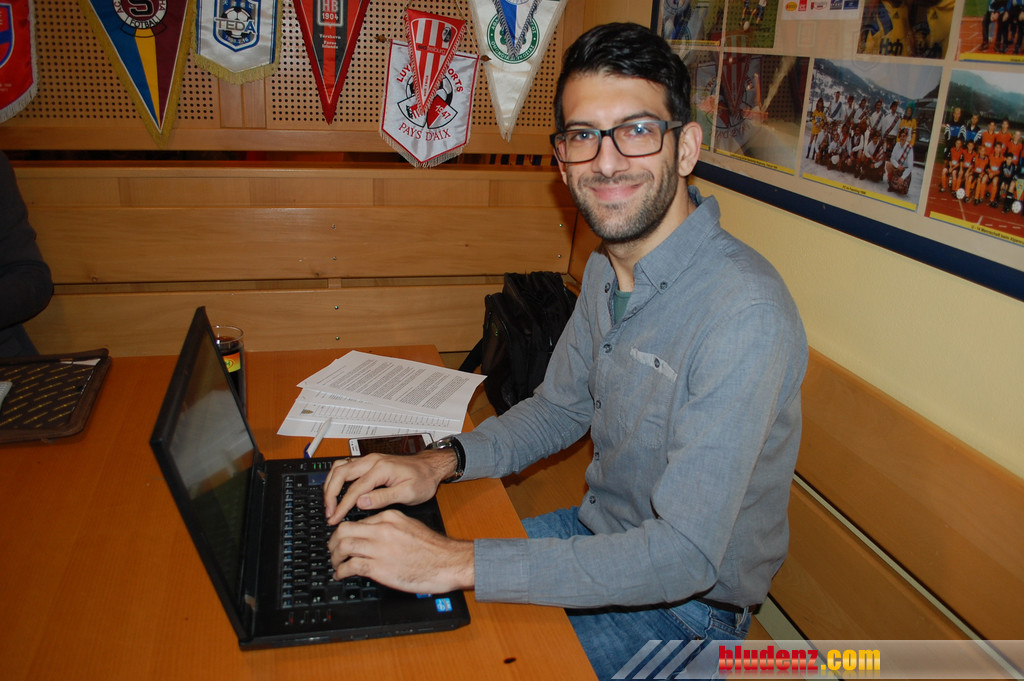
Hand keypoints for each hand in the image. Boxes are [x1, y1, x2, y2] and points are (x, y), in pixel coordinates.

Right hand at [322, 450, 456, 524]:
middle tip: (329, 512)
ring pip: (339, 467)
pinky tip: (336, 490)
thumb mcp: (408, 493)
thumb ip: (383, 497)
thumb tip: (361, 502)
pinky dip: (336, 479)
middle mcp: (372, 461)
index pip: (354, 489)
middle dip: (330, 494)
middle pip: (340, 474)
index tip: (335, 519)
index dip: (342, 506)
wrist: (430, 467)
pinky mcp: (369, 463)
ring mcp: (369, 460)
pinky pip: (345, 467)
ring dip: (330, 484)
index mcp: (381, 469)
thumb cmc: (423, 480)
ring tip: (329, 503)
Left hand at [328, 509, 473, 592]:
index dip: (347, 533)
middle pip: (344, 530)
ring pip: (343, 547)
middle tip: (333, 551)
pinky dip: (341, 572)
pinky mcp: (379, 567)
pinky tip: (341, 575)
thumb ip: (391, 528)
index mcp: (389, 517)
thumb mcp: (411, 527)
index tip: (344, 541)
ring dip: (335, 557)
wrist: (448, 562)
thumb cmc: (434, 549)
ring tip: (336, 564)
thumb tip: (375, 535)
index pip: (358, 521)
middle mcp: (381, 530)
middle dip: (333, 542)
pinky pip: (350, 567)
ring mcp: (379, 548)